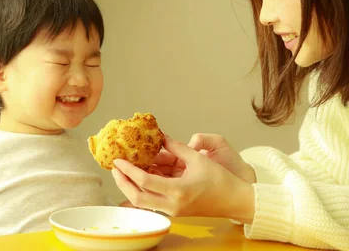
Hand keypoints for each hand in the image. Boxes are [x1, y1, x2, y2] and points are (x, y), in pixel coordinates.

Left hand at [111, 136, 254, 223]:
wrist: (233, 200)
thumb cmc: (220, 179)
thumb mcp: (198, 159)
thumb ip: (176, 147)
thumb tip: (160, 136)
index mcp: (178, 190)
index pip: (144, 181)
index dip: (128, 170)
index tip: (118, 160)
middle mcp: (172, 204)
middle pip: (137, 197)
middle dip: (122, 182)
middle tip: (115, 168)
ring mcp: (173, 210)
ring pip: (143, 202)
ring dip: (130, 187)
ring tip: (123, 172)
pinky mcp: (175, 212)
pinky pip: (152, 202)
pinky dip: (143, 190)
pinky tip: (141, 177)